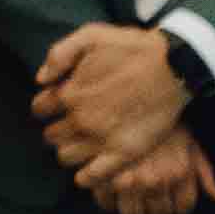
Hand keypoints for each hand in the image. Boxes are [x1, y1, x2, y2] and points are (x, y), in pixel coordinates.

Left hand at [35, 17, 197, 181]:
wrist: (174, 66)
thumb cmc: (134, 48)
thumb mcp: (91, 35)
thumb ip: (59, 54)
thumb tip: (42, 79)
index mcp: (69, 92)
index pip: (40, 109)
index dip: (47, 106)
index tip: (58, 105)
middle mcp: (80, 119)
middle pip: (52, 135)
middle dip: (58, 129)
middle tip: (72, 125)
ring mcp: (101, 138)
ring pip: (66, 156)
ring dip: (69, 151)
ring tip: (82, 145)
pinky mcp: (124, 152)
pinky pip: (94, 176)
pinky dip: (86, 178)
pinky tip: (87, 174)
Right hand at [81, 129, 214, 213]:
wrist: (130, 95)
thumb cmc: (163, 120)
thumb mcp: (190, 141)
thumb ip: (204, 171)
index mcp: (178, 173)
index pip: (184, 208)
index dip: (179, 207)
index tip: (173, 203)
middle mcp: (154, 181)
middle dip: (156, 210)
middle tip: (152, 201)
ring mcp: (126, 181)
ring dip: (134, 211)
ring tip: (134, 199)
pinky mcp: (101, 177)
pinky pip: (106, 204)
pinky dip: (109, 201)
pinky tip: (113, 191)